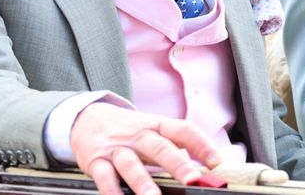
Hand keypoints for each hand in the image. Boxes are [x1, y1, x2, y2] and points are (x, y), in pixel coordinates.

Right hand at [70, 103, 222, 194]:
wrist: (87, 117)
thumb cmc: (128, 130)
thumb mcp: (152, 130)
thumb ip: (175, 145)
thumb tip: (206, 167)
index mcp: (156, 125)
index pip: (183, 130)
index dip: (202, 145)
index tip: (217, 163)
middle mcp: (138, 135)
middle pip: (160, 147)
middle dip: (178, 164)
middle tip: (193, 180)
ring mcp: (117, 148)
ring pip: (131, 165)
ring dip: (143, 182)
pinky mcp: (97, 161)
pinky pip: (104, 177)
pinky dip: (112, 191)